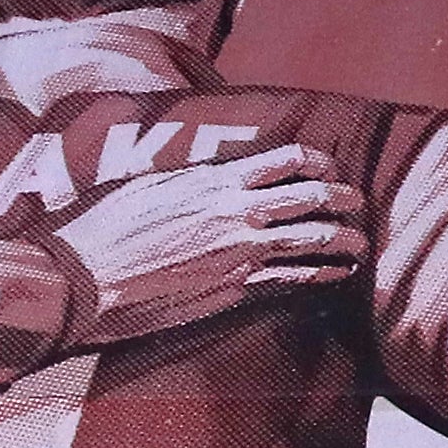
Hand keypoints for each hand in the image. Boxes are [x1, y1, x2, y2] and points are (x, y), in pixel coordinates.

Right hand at [50, 144, 369, 340]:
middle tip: (358, 203)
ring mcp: (240, 252)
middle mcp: (237, 212)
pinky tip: (336, 274)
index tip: (330, 166)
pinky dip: (321, 274)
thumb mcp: (150, 184)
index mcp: (216, 179)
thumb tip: (213, 175)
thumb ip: (191, 180)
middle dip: (344, 199)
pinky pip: (292, 278)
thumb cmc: (107, 226)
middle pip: (312, 197)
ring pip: (312, 240)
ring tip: (360, 243)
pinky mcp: (234, 288)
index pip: (287, 159)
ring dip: (344, 240)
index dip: (318, 161)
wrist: (87, 277)